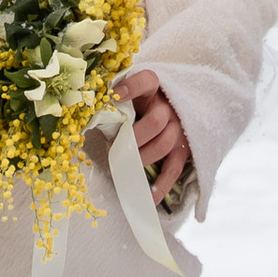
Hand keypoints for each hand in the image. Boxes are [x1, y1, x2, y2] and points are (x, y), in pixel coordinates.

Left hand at [118, 68, 190, 204]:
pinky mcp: (184, 150)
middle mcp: (169, 108)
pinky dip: (162, 184)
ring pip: (162, 145)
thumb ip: (118, 106)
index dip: (132, 87)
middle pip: (154, 122)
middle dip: (132, 138)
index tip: (114, 95)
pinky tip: (150, 195)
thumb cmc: (144, 105)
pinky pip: (174, 169)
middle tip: (113, 148)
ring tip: (123, 168)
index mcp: (155, 89)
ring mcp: (179, 129)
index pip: (146, 81)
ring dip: (141, 158)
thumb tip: (93, 119)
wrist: (177, 110)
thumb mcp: (134, 98)